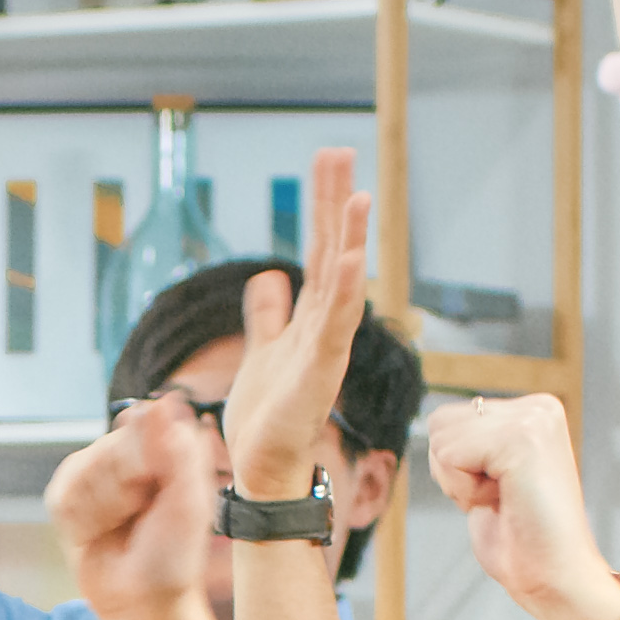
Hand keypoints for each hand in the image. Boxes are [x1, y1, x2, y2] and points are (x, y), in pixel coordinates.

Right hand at [46, 393, 219, 619]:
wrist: (143, 599)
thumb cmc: (174, 553)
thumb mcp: (190, 499)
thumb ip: (178, 448)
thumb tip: (163, 399)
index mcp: (164, 445)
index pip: (142, 421)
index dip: (147, 459)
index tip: (158, 488)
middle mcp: (127, 451)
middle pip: (111, 446)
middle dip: (128, 486)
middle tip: (142, 513)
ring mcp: (93, 471)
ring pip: (85, 470)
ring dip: (106, 508)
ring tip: (121, 528)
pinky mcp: (66, 497)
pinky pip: (64, 496)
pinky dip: (84, 521)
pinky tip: (98, 534)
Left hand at [218, 146, 372, 500]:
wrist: (262, 468)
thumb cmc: (267, 416)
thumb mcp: (262, 350)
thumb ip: (268, 315)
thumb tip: (270, 278)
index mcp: (311, 316)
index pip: (322, 248)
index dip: (325, 205)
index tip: (329, 161)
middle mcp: (326, 325)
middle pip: (335, 252)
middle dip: (336, 203)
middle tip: (340, 151)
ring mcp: (326, 347)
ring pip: (343, 283)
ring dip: (351, 239)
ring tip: (357, 197)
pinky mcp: (319, 372)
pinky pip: (336, 325)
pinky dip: (346, 291)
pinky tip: (352, 259)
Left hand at [429, 395, 616, 619]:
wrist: (555, 576)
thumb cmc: (523, 539)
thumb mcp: (487, 476)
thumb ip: (469, 444)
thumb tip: (433, 421)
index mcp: (533, 411)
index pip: (448, 419)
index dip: (456, 467)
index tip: (500, 491)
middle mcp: (537, 408)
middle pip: (440, 423)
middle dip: (454, 471)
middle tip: (499, 497)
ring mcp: (533, 420)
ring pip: (441, 438)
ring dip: (459, 482)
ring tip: (503, 499)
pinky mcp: (522, 439)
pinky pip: (450, 456)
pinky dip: (464, 490)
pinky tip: (503, 502)